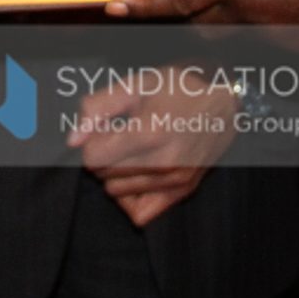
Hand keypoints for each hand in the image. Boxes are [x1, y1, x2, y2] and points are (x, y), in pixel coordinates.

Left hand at [69, 65, 236, 227]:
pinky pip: (139, 213)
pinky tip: (137, 175)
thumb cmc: (180, 89)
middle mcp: (163, 162)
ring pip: (116, 192)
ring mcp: (174, 181)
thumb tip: (74, 138)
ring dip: (115, 174)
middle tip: (121, 135)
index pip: (93, 157)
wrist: (224, 103)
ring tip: (133, 151)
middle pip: (103, 174)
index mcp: (150, 132)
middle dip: (103, 155)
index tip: (105, 127)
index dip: (92, 140)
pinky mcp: (183, 192)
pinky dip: (131, 197)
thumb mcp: (138, 84)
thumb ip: (100, 107)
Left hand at [108, 0, 298, 25]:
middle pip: (202, 25)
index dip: (146, 2)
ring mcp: (274, 38)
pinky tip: (285, 1)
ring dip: (227, 19)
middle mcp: (252, 17)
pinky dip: (261, 23)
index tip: (117, 6)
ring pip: (232, 34)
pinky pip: (263, 40)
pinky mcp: (295, 49)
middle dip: (190, 13)